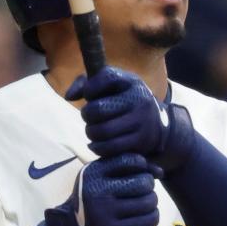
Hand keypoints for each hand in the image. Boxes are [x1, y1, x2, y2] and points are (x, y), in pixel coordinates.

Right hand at [45, 155, 158, 225]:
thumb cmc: (97, 198)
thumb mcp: (104, 178)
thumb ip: (129, 168)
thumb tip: (160, 172)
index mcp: (93, 172)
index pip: (131, 160)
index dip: (143, 167)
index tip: (140, 175)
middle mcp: (95, 190)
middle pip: (143, 182)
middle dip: (149, 186)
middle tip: (144, 192)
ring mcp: (103, 212)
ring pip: (148, 202)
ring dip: (152, 203)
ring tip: (146, 205)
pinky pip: (147, 221)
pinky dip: (152, 218)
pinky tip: (147, 218)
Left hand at [69, 66, 192, 173]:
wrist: (157, 125)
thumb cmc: (124, 102)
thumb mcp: (111, 87)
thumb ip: (85, 84)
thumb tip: (69, 96)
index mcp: (131, 82)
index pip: (106, 77)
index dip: (90, 88)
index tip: (89, 95)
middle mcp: (139, 99)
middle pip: (98, 109)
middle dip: (87, 115)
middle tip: (90, 118)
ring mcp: (141, 121)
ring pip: (101, 131)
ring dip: (91, 133)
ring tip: (93, 131)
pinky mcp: (140, 142)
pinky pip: (109, 147)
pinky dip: (98, 147)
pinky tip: (98, 143)